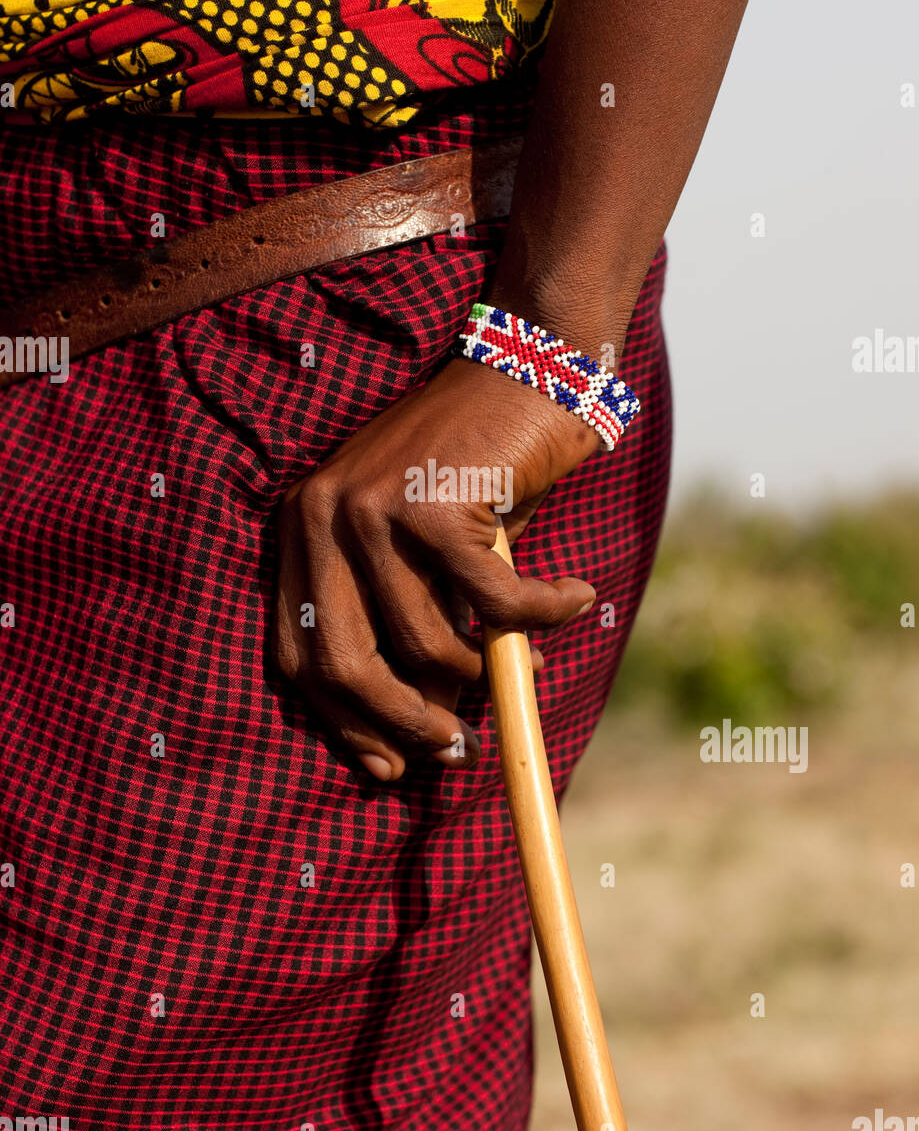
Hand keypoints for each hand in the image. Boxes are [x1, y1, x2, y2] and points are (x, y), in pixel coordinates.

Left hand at [273, 356, 600, 781]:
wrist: (520, 365)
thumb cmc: (474, 463)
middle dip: (402, 723)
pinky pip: (494, 601)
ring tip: (525, 672)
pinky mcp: (432, 504)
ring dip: (483, 673)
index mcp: (304, 528)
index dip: (342, 721)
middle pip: (343, 664)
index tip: (388, 764)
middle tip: (455, 747)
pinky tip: (570, 601)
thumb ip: (408, 612)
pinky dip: (540, 614)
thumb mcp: (422, 541)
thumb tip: (428, 716)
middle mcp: (322, 517)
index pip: (300, 653)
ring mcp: (371, 509)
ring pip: (424, 642)